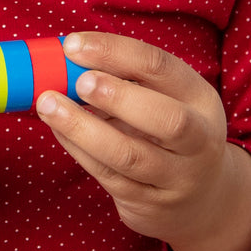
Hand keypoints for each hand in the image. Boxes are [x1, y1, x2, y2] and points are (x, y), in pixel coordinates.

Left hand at [35, 31, 250, 250]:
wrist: (200, 202)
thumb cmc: (169, 138)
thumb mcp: (165, 101)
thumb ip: (127, 81)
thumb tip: (67, 61)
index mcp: (201, 100)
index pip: (162, 68)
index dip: (115, 53)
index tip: (73, 45)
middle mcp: (198, 141)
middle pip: (166, 119)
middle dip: (118, 96)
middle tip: (78, 81)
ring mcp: (176, 179)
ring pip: (129, 155)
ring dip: (84, 129)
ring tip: (49, 106)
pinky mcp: (148, 205)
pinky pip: (108, 177)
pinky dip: (79, 151)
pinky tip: (59, 132)